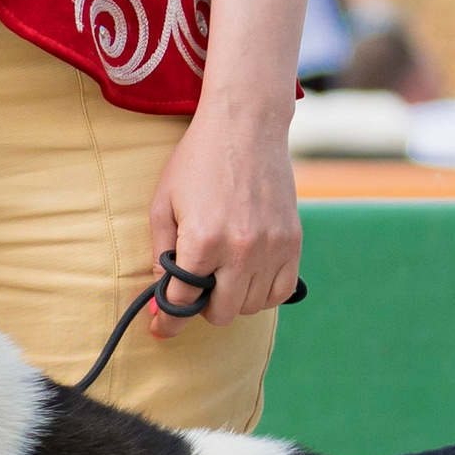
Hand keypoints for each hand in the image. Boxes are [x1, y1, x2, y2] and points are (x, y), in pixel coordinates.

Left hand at [148, 104, 302, 332]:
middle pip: (221, 312)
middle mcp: (240, 249)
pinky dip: (264, 293)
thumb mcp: (163, 204)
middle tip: (196, 291)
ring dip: (233, 299)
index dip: (168, 319)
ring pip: (252, 306)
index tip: (162, 328)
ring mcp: (271, 247)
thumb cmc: (197, 161)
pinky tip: (250, 277)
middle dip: (202, 309)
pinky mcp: (293, 241)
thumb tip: (161, 300)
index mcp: (202, 240)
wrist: (246, 125)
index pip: (182, 301)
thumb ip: (161, 255)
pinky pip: (282, 291)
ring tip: (223, 276)